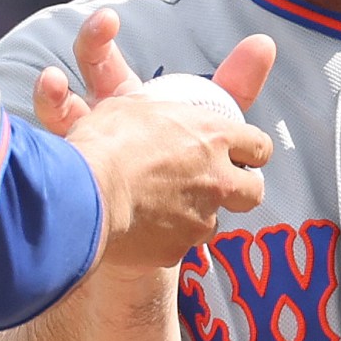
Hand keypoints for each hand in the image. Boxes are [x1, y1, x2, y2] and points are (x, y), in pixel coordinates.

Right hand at [42, 9, 276, 269]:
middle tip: (219, 186)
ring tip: (163, 206)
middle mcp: (217, 179)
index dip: (250, 150)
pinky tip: (141, 227)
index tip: (241, 153)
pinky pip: (179, 245)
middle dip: (240, 189)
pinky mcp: (178, 250)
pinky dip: (164, 237)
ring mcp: (200, 218)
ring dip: (196, 213)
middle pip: (253, 191)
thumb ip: (167, 110)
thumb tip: (192, 90)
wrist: (84, 194)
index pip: (256, 145)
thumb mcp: (137, 105)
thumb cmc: (107, 140)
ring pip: (213, 220)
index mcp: (212, 136)